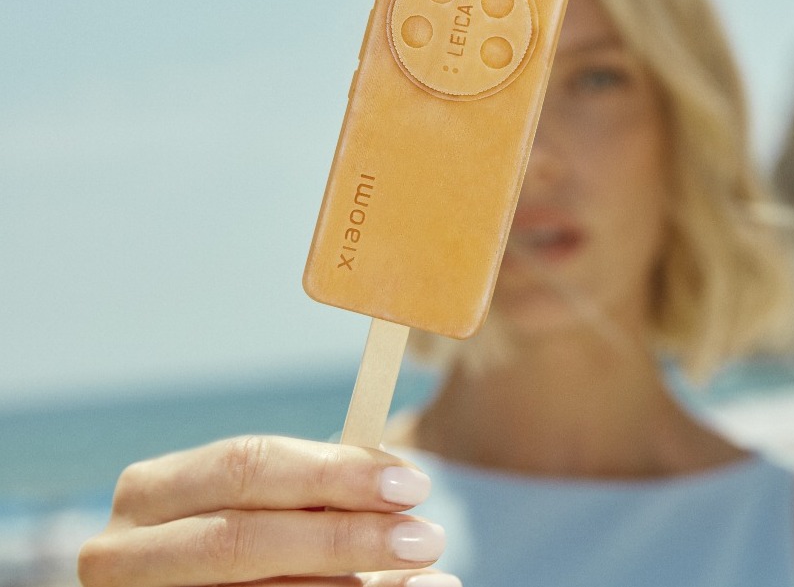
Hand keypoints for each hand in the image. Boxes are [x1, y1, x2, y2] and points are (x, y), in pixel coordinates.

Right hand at [78, 435, 460, 586]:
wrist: (196, 586)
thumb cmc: (251, 546)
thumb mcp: (274, 512)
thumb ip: (323, 496)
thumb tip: (405, 488)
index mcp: (152, 491)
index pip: (245, 465)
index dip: (332, 473)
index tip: (413, 483)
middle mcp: (122, 552)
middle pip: (240, 539)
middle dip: (342, 537)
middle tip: (426, 537)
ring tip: (421, 578)